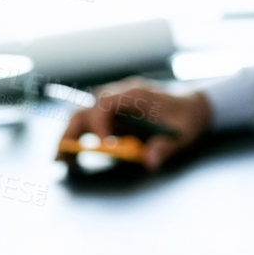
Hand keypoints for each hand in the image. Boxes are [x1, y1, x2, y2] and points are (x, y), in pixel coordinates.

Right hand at [56, 78, 212, 173]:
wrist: (193, 105)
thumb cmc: (188, 115)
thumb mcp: (183, 133)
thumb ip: (166, 147)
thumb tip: (150, 161)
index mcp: (136, 93)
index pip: (107, 102)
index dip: (100, 123)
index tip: (103, 145)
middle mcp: (119, 96)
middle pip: (87, 109)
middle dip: (72, 132)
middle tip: (62, 156)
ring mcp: (114, 105)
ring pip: (82, 116)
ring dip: (70, 137)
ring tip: (60, 160)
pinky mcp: (112, 116)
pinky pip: (89, 125)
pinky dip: (78, 140)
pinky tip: (71, 157)